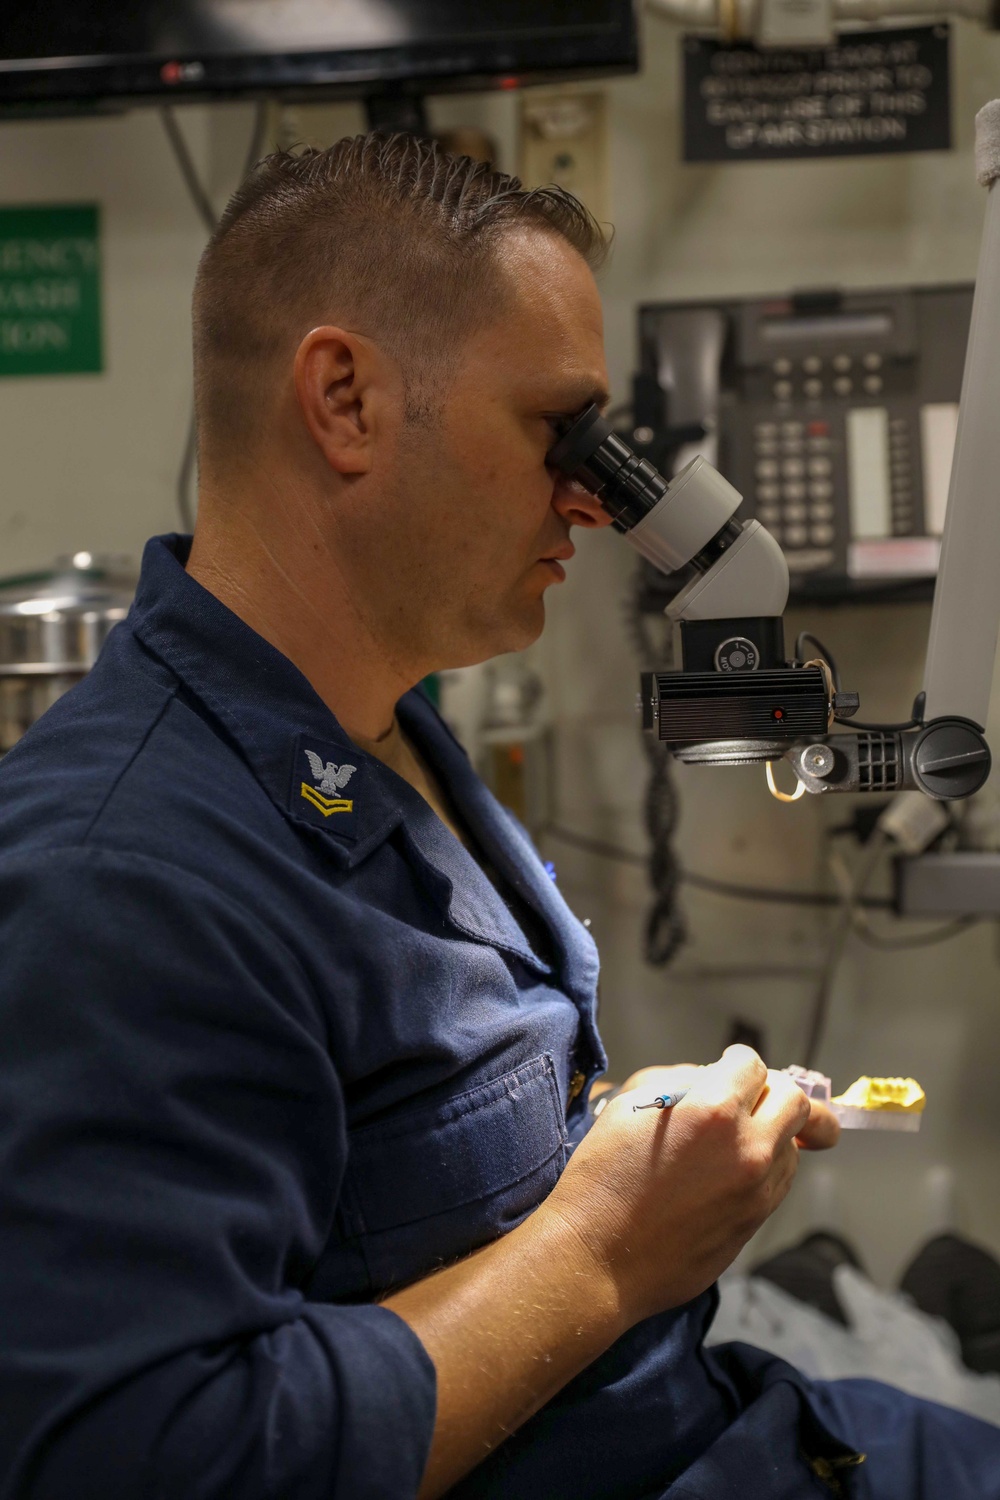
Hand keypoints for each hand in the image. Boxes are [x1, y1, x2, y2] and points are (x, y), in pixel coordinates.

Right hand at [541, 1045, 810, 1326]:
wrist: (597, 1257)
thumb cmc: (603, 1175)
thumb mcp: (631, 1106)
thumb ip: (682, 1082)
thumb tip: (714, 1078)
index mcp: (715, 1110)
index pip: (754, 1065)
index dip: (738, 1060)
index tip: (728, 1066)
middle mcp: (749, 1149)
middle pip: (797, 1104)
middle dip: (775, 1091)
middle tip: (753, 1096)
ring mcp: (757, 1192)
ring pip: (791, 1146)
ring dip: (771, 1133)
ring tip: (733, 1138)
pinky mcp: (754, 1224)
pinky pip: (777, 1183)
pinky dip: (764, 1168)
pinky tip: (727, 1171)